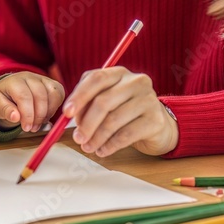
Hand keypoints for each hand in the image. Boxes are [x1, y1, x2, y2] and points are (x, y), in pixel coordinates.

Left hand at [0, 72, 64, 131]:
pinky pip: (59, 94)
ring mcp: (42, 79)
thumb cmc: (3, 98)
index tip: (26, 128)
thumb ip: (5, 110)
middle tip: (33, 128)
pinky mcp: (51, 83)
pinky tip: (45, 116)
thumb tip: (15, 117)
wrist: (9, 91)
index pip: (24, 96)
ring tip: (39, 123)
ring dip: (48, 113)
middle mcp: (30, 77)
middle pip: (40, 95)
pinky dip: (55, 108)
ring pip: (53, 93)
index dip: (27, 114)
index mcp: (14, 81)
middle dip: (38, 115)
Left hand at [63, 67, 178, 157]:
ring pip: (114, 120)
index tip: (67, 113)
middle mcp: (136, 82)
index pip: (96, 78)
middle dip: (87, 123)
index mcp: (120, 73)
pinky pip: (126, 135)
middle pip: (104, 101)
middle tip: (78, 138)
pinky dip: (110, 145)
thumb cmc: (125, 112)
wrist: (157, 125)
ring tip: (88, 147)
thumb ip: (88, 103)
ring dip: (96, 137)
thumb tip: (70, 115)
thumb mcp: (107, 101)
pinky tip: (102, 151)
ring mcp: (148, 99)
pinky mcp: (155, 120)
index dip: (79, 96)